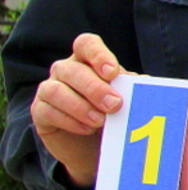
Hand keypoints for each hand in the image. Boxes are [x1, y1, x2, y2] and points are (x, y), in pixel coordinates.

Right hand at [31, 34, 125, 185]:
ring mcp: (49, 89)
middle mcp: (65, 70)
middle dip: (95, 88)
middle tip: (114, 105)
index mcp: (87, 60)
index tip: (112, 73)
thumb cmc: (112, 113)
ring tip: (101, 121)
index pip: (86, 44)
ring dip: (80, 106)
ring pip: (55, 90)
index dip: (98, 54)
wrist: (94, 144)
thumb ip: (131, 88)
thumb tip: (145, 82)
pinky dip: (70, 121)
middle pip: (73, 70)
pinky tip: (87, 128)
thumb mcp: (125, 98)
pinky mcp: (40, 111)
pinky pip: (48, 111)